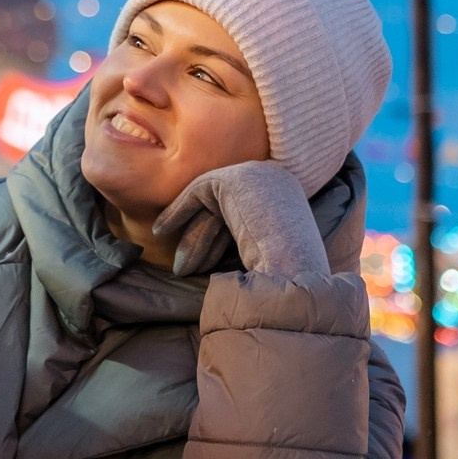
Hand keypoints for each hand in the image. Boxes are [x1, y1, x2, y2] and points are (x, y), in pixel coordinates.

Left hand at [151, 160, 325, 276]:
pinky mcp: (234, 179)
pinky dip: (178, 211)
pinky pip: (198, 192)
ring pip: (211, 205)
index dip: (219, 239)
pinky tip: (160, 230)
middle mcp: (277, 182)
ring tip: (179, 269)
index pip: (246, 215)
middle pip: (228, 210)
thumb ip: (251, 246)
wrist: (297, 277)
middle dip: (201, 241)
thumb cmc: (287, 282)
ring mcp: (258, 177)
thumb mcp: (271, 258)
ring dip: (191, 238)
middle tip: (183, 270)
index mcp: (290, 201)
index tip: (203, 264)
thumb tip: (229, 264)